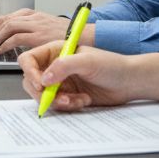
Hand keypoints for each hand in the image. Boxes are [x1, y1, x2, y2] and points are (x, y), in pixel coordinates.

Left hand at [0, 9, 88, 52]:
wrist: (83, 35)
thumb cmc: (67, 34)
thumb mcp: (47, 27)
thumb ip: (33, 30)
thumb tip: (17, 38)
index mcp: (34, 14)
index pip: (8, 16)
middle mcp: (33, 17)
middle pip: (4, 19)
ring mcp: (35, 25)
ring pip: (7, 27)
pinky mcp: (38, 36)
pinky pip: (15, 38)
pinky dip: (5, 45)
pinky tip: (2, 51)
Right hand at [18, 43, 158, 111]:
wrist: (129, 82)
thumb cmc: (113, 65)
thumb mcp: (88, 61)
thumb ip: (64, 66)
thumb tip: (44, 78)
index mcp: (55, 51)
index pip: (29, 60)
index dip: (31, 72)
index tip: (41, 84)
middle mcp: (55, 66)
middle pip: (32, 81)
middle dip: (42, 93)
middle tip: (58, 99)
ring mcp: (61, 82)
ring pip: (43, 96)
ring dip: (56, 101)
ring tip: (74, 100)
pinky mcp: (68, 95)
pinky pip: (57, 105)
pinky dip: (67, 106)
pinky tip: (83, 101)